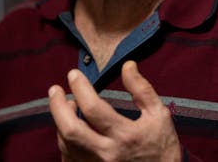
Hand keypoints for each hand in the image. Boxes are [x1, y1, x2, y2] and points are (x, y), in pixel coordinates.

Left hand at [48, 61, 181, 161]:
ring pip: (66, 145)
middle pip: (71, 130)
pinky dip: (64, 142)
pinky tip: (68, 129)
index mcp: (125, 135)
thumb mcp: (158, 113)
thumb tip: (127, 65)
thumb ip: (141, 89)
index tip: (74, 74)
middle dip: (57, 107)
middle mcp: (107, 154)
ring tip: (66, 106)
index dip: (80, 88)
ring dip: (61, 123)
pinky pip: (69, 159)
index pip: (93, 109)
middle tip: (55, 89)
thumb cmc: (162, 144)